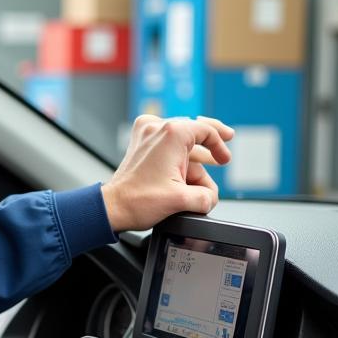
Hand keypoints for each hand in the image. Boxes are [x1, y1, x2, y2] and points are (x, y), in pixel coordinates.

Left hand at [101, 115, 233, 232]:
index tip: (224, 159)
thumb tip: (209, 198)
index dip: (220, 145)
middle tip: (224, 149)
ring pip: (180, 143)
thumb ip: (205, 197)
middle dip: (209, 146)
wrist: (112, 208)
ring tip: (200, 182)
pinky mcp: (140, 145)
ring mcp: (146, 135)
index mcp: (171, 134)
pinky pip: (166, 144)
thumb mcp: (181, 201)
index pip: (206, 130)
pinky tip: (187, 171)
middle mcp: (157, 129)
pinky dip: (177, 157)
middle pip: (193, 131)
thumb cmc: (138, 201)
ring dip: (192, 162)